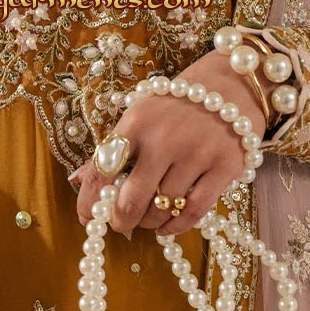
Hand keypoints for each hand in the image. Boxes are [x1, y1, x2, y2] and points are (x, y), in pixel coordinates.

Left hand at [69, 50, 268, 235]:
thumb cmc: (177, 104)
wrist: (231, 84)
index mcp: (135, 123)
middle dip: (120, 221)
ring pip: (163, 209)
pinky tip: (168, 226)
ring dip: (150, 222)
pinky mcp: (224, 167)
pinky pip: (194, 212)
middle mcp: (163, 139)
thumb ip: (112, 149)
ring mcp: (196, 154)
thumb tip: (77, 181)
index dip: (89, 202)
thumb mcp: (140, 115)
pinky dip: (176, 226)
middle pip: (131, 200)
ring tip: (148, 219)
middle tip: (121, 224)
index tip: (87, 218)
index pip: (102, 171)